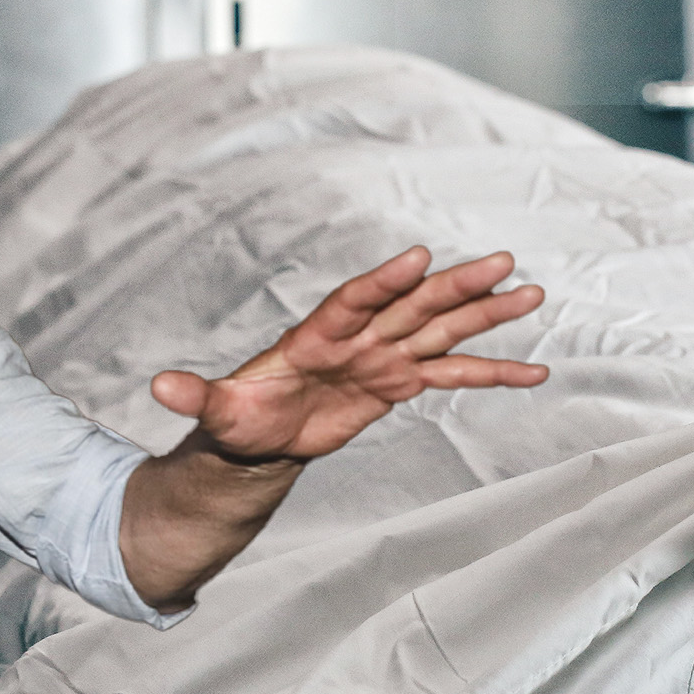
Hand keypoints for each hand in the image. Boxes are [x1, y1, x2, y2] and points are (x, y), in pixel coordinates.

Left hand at [148, 247, 547, 462]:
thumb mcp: (216, 412)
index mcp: (318, 335)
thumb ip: (197, 396)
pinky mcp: (400, 382)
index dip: (385, 280)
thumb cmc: (237, 418)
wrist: (259, 437)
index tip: (419, 256)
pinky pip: (454, 375)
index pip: (356, 300)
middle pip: (414, 304)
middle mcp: (359, 337)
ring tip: (535, 293)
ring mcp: (385, 357)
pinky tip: (535, 371)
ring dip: (487, 314)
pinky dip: (493, 373)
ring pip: (443, 329)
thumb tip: (158, 386)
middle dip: (458, 285)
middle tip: (503, 261)